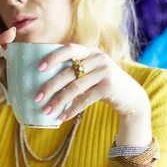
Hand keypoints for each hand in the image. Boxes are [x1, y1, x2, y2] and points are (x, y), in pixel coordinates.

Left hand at [34, 44, 150, 120]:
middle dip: (50, 86)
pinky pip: (85, 99)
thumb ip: (74, 72)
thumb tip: (43, 83)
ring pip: (75, 87)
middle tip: (37, 98)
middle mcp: (98, 58)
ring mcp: (105, 71)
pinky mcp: (109, 87)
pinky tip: (62, 117)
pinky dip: (72, 109)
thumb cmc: (102, 84)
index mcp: (90, 51)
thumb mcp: (90, 73)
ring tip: (46, 111)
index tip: (39, 68)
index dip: (53, 57)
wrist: (130, 96)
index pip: (69, 49)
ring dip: (58, 101)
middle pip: (69, 72)